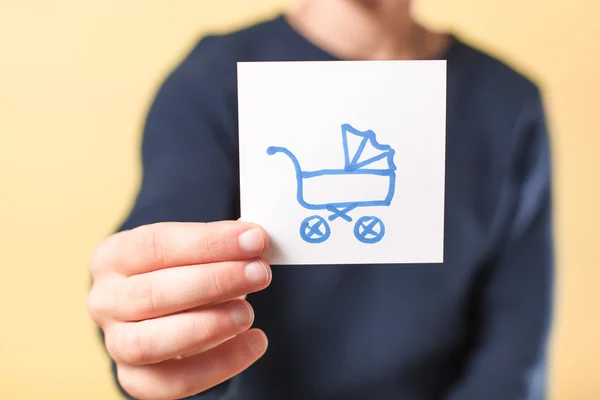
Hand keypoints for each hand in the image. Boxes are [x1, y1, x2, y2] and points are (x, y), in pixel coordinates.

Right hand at [87, 221, 271, 398]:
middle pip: (151, 294)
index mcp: (113, 256)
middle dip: (214, 282)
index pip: (155, 245)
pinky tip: (253, 342)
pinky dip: (218, 365)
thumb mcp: (194, 247)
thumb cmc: (183, 269)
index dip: (208, 243)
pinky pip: (172, 382)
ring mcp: (115, 343)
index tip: (253, 239)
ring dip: (208, 326)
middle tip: (259, 273)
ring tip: (248, 313)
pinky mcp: (135, 378)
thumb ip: (220, 244)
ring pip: (151, 343)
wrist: (165, 307)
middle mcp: (105, 301)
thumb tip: (254, 242)